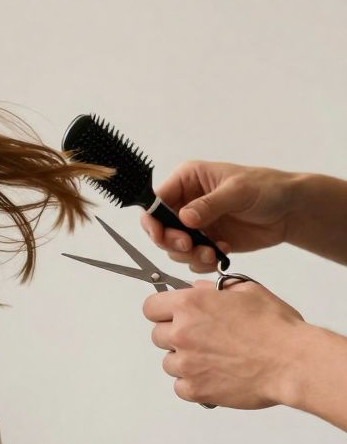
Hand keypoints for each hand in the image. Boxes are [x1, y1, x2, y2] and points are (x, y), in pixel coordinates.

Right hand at [139, 161, 295, 272]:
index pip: (155, 201)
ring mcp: (194, 225)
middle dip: (172, 242)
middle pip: (160, 228)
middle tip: (190, 246)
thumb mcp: (238, 191)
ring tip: (211, 253)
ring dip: (189, 255)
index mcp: (186, 181)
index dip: (153, 220)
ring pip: (174, 247)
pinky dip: (202, 262)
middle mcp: (185, 203)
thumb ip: (209, 204)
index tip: (161, 236)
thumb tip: (184, 217)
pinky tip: (222, 253)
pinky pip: (192, 259)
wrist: (290, 210)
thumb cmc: (267, 188)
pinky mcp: (206, 242)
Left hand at [142, 280, 306, 408]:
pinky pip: (180, 386)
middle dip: (176, 336)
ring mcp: (186, 364)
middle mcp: (181, 333)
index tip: (173, 316)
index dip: (162, 311)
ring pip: (169, 362)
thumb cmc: (275, 327)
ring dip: (185, 361)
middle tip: (203, 339)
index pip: (151, 307)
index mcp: (189, 305)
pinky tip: (215, 377)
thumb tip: (196, 289)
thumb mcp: (246, 291)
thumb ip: (213, 289)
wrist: (293, 363)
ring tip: (215, 359)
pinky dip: (194, 384)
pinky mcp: (195, 389)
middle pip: (158, 335)